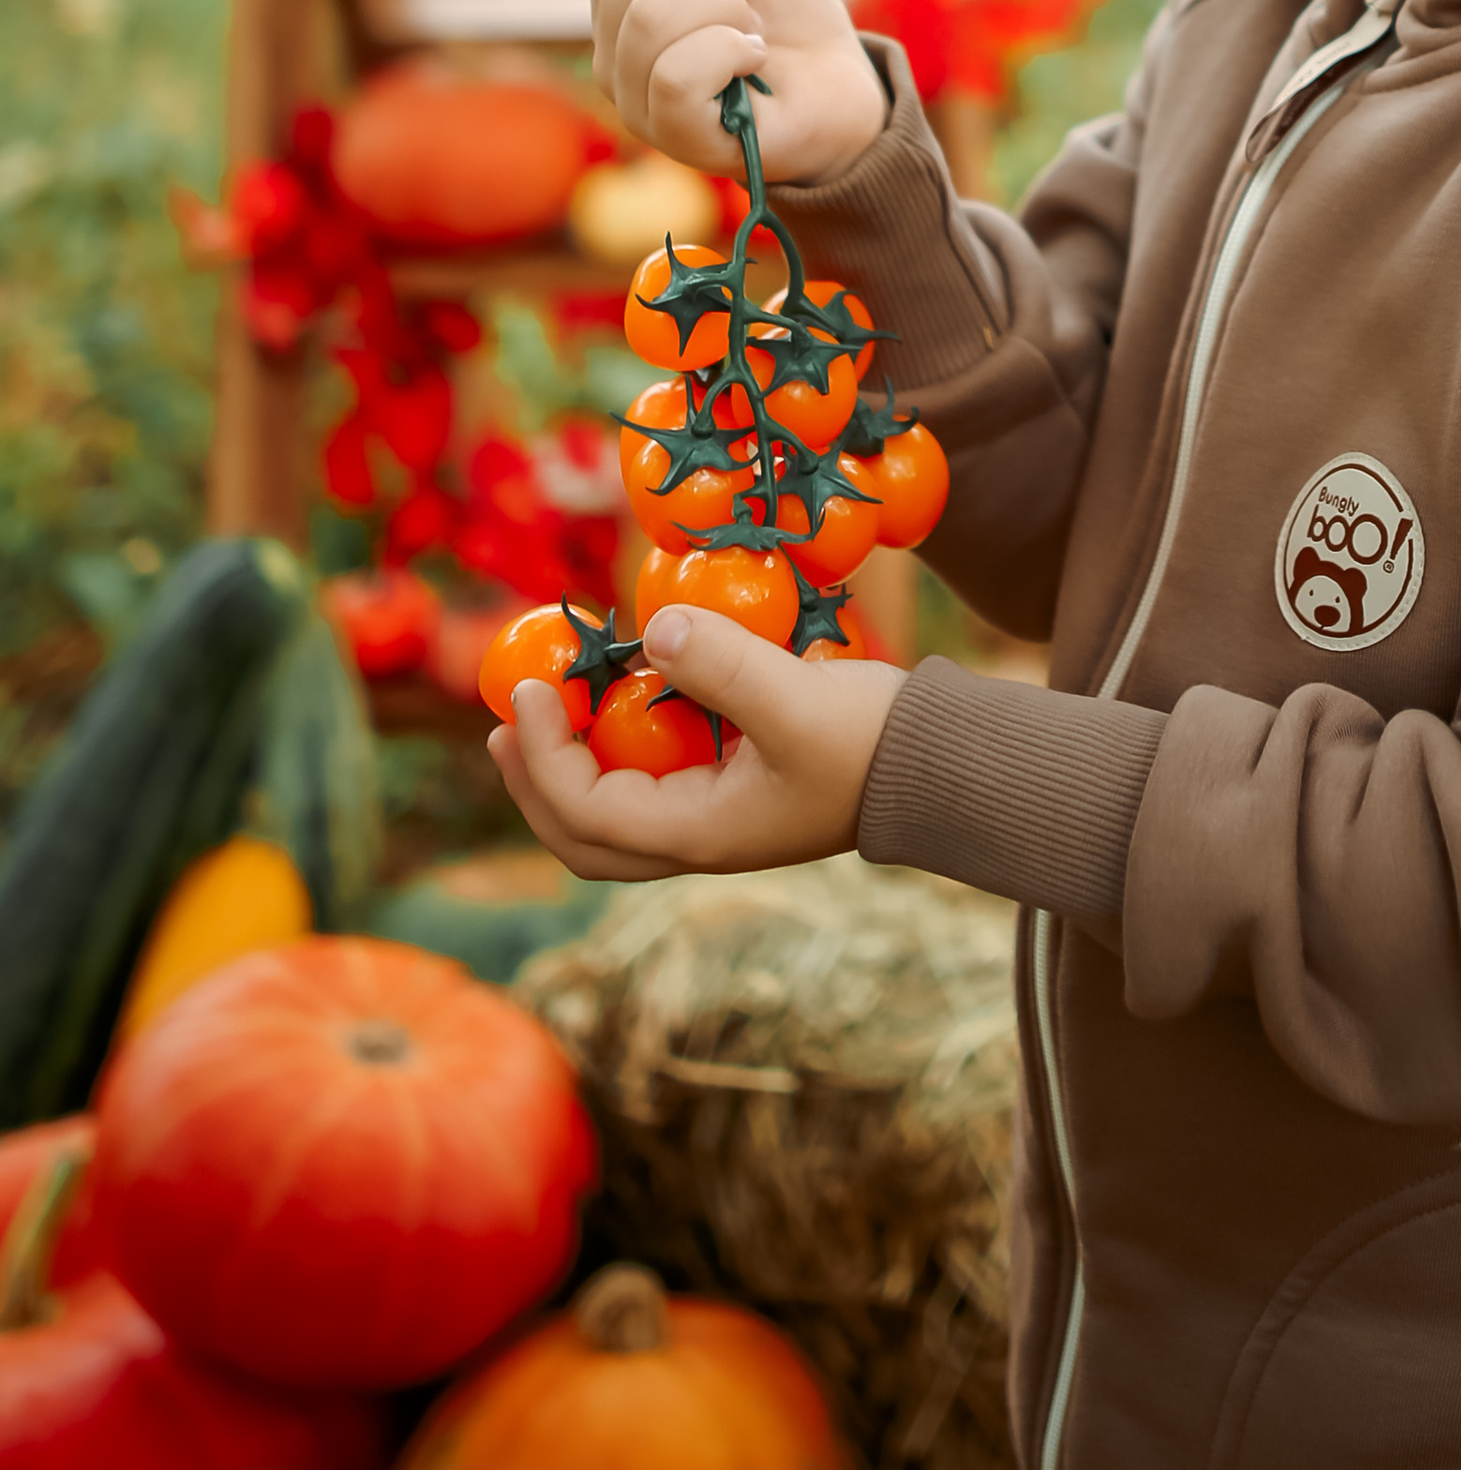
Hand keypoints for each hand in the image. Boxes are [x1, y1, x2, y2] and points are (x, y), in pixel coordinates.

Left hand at [488, 607, 906, 882]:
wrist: (943, 766)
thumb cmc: (870, 741)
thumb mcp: (794, 700)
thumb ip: (722, 666)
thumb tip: (652, 631)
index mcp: (699, 833)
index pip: (584, 810)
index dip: (541, 753)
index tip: (529, 688)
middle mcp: (699, 838)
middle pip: (584, 838)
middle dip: (534, 782)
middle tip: (508, 721)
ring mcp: (719, 818)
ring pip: (615, 816)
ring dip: (571, 769)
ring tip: (551, 708)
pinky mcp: (739, 789)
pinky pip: (654, 781)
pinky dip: (621, 749)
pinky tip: (628, 695)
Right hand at [588, 0, 889, 184]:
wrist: (839, 86)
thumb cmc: (786, 18)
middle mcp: (609, 51)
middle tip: (745, 11)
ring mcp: (634, 98)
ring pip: (653, 17)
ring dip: (730, 13)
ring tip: (749, 37)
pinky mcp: (672, 135)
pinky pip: (677, 74)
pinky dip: (732, 52)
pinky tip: (751, 63)